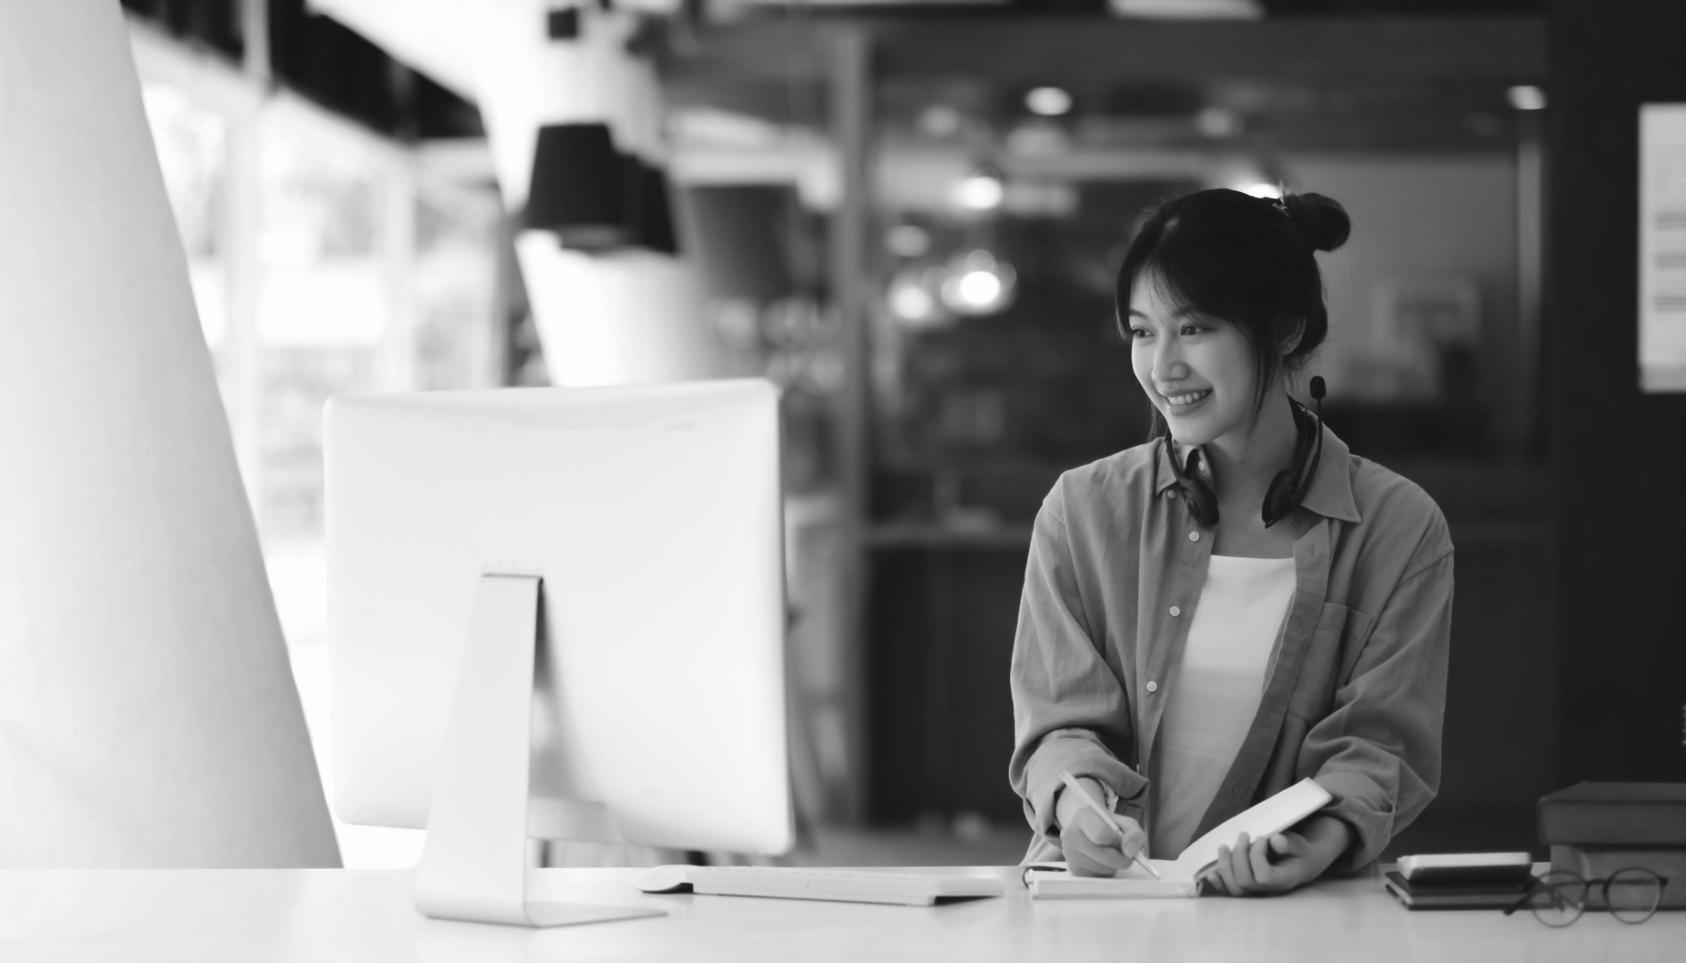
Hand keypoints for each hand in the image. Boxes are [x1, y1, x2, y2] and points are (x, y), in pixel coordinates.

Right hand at [1059, 806, 1147, 877]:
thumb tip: (1130, 852)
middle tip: (1124, 852)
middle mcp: (1071, 835)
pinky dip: (1106, 872)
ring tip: (1108, 853)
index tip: (1123, 841)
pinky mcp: (1074, 870)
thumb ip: (1134, 833)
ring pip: (1104, 869)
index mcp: (1083, 817)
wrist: (1088, 830)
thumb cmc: (1108, 826)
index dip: (1118, 841)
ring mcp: (1070, 854)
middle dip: (1121, 858)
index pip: (1101, 834)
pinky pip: (1099, 878)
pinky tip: (1102, 861)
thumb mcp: (1125, 823)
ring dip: (1113, 866)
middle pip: (1106, 857)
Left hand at [1199, 815, 1351, 896]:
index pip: (1263, 875)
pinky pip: (1229, 892)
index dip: (1257, 854)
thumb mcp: (1299, 845)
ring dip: (1225, 866)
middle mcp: (1268, 891)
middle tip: (1243, 834)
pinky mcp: (1246, 889)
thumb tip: (1275, 840)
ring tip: (1223, 846)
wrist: (1300, 865)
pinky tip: (1211, 873)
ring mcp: (1255, 893)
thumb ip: (1289, 844)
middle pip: (1245, 881)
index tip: (1261, 837)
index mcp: (1282, 881)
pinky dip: (1218, 883)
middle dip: (1239, 855)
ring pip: (1234, 888)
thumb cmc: (1298, 853)